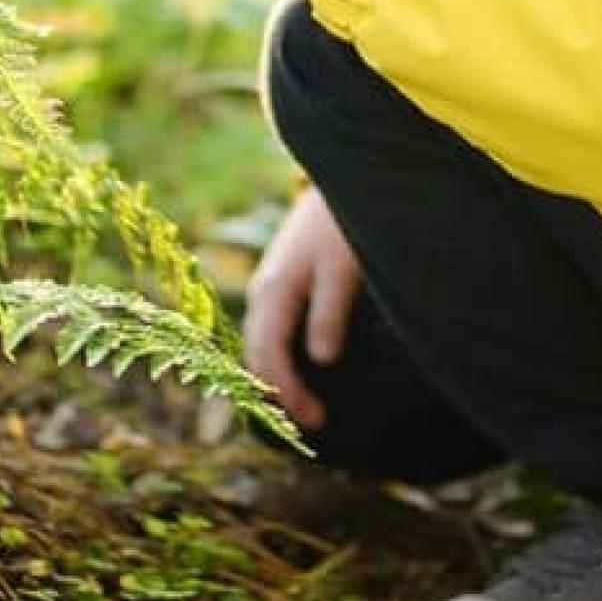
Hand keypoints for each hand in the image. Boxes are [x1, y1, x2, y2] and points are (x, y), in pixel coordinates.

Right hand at [243, 188, 361, 428]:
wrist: (343, 178)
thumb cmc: (344, 222)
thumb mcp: (343, 268)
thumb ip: (330, 312)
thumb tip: (322, 360)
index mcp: (274, 291)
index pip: (269, 356)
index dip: (288, 393)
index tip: (315, 420)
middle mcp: (264, 291)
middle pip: (257, 355)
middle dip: (278, 393)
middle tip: (316, 422)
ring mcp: (270, 286)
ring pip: (261, 343)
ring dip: (277, 377)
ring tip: (305, 407)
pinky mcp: (282, 281)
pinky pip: (271, 330)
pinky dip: (279, 356)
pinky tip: (300, 370)